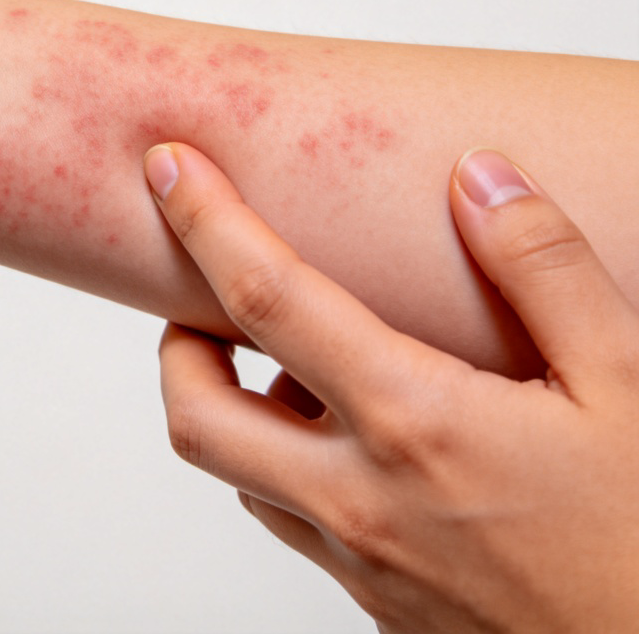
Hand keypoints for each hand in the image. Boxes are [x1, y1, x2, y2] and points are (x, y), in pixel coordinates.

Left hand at [146, 143, 638, 632]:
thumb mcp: (628, 379)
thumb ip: (544, 267)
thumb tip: (479, 177)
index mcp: (416, 424)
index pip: (268, 297)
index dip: (206, 220)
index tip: (166, 168)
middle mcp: (362, 498)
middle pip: (196, 413)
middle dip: (176, 342)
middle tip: (201, 298)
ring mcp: (362, 563)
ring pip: (240, 475)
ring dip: (233, 408)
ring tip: (284, 361)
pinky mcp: (379, 605)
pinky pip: (294, 521)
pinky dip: (288, 466)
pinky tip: (353, 437)